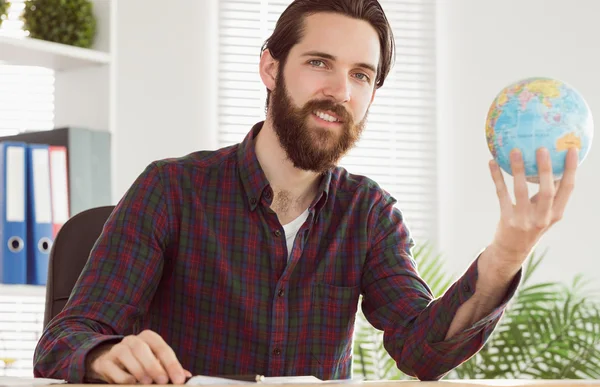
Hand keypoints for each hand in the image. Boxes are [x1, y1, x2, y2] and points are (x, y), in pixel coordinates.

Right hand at [86, 330, 191, 384]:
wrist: (110, 362)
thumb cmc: (140, 362)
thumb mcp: (156, 362)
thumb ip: (169, 368)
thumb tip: (186, 376)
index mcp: (148, 337)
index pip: (162, 347)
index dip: (172, 364)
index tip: (179, 379)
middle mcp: (131, 340)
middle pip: (142, 349)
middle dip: (154, 366)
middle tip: (162, 381)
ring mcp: (116, 349)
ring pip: (127, 356)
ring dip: (139, 370)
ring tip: (147, 382)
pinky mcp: (104, 362)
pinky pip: (113, 368)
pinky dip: (123, 377)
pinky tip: (131, 383)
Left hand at [487, 146, 577, 270]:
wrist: (511, 250)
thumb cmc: (530, 224)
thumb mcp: (544, 213)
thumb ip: (549, 194)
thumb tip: (552, 164)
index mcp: (556, 213)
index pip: (568, 189)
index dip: (571, 169)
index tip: (571, 149)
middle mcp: (542, 218)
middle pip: (547, 191)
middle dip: (545, 169)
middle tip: (542, 148)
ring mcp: (524, 220)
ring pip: (521, 190)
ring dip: (517, 169)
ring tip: (515, 150)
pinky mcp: (507, 219)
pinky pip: (502, 193)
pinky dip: (497, 177)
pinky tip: (492, 163)